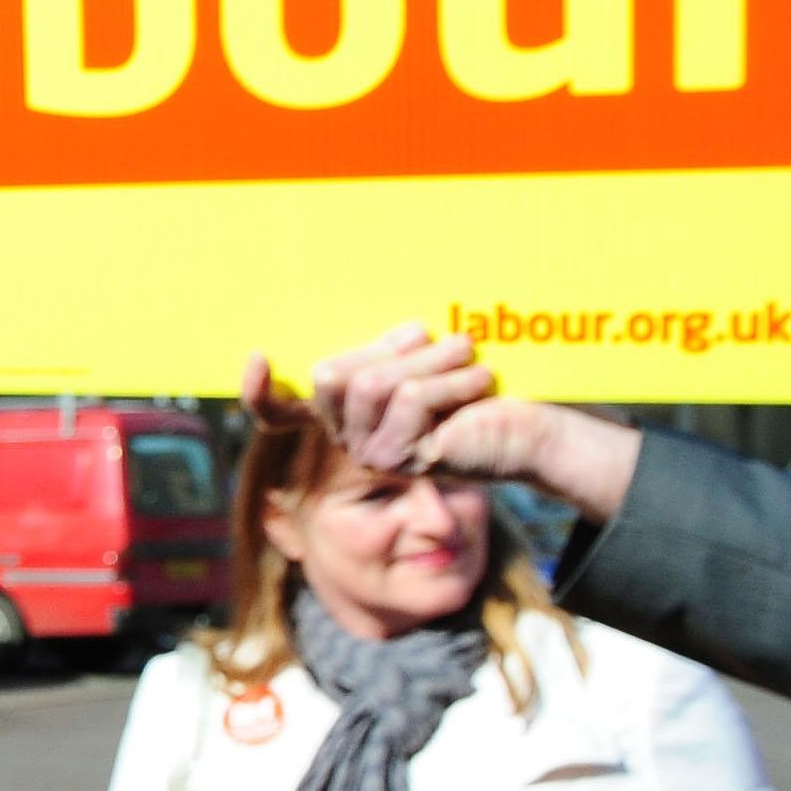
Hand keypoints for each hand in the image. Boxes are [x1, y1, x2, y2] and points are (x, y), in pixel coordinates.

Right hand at [242, 324, 641, 521]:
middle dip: (392, 347)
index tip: (258, 357)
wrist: (532, 427)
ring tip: (467, 352)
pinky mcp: (406, 460)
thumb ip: (396, 350)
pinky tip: (479, 379)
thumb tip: (401, 330)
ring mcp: (373, 454)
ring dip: (429, 358)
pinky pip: (409, 400)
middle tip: (441, 339)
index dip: (258, 391)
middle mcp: (349, 437)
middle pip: (334, 376)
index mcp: (345, 412)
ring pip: (372, 385)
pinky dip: (450, 379)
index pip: (276, 412)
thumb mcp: (428, 358)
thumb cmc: (480, 385)